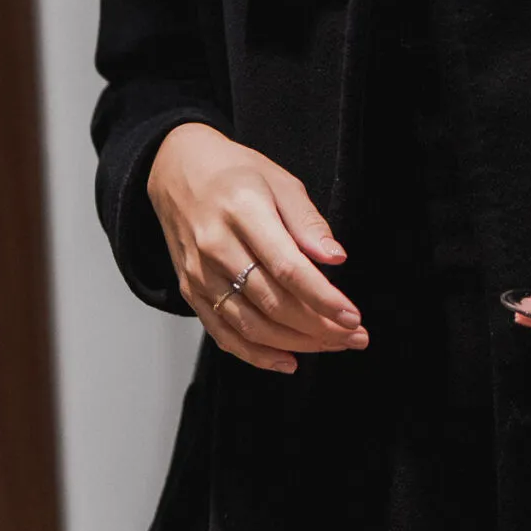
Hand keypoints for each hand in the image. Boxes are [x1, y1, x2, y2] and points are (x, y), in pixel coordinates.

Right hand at [148, 121, 368, 375]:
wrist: (175, 170)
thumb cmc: (234, 172)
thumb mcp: (278, 180)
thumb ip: (307, 221)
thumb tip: (335, 258)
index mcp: (242, 211)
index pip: (287, 268)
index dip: (323, 298)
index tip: (353, 316)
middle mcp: (216, 246)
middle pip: (272, 302)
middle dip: (319, 327)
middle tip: (355, 336)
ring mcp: (199, 273)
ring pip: (251, 325)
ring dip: (297, 344)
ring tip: (332, 345)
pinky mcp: (190, 291)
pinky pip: (223, 333)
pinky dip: (256, 355)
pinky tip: (288, 360)